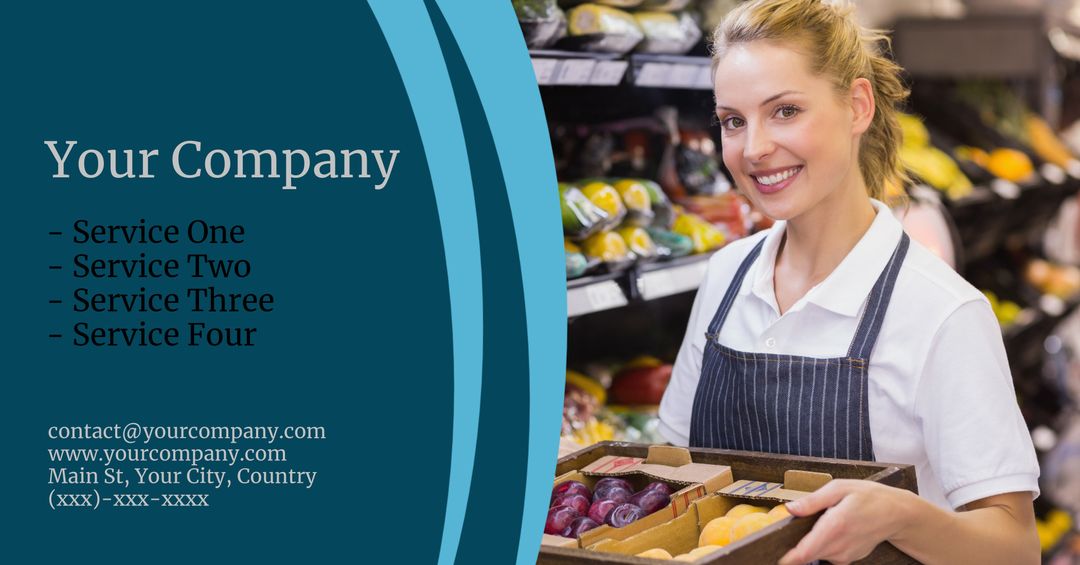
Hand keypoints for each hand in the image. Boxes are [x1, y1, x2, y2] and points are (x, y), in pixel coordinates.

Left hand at [777, 479, 912, 564]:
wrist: (896, 514)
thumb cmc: (868, 496)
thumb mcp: (840, 488)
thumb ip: (813, 501)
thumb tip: (790, 509)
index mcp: (834, 526)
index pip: (805, 552)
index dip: (788, 558)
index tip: (775, 557)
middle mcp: (839, 545)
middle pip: (806, 555)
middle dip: (794, 548)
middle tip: (790, 534)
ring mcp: (845, 555)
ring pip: (816, 555)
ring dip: (810, 545)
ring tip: (822, 524)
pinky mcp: (849, 558)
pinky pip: (827, 556)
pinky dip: (822, 547)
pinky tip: (831, 532)